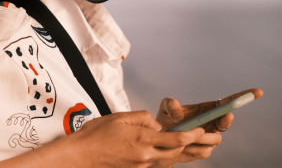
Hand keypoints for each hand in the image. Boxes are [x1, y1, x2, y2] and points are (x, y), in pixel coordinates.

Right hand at [71, 110, 205, 167]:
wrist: (80, 157)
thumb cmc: (96, 136)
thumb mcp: (119, 117)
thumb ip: (142, 118)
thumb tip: (156, 124)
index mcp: (143, 139)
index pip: (176, 139)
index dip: (193, 135)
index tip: (202, 130)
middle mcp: (145, 156)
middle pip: (176, 153)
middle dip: (188, 145)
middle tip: (195, 136)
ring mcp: (140, 166)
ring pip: (167, 160)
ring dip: (175, 152)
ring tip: (179, 142)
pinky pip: (155, 165)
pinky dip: (162, 158)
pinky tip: (159, 150)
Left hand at [153, 88, 263, 164]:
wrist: (159, 140)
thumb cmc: (165, 119)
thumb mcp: (164, 106)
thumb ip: (171, 104)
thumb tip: (179, 116)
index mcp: (208, 109)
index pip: (228, 103)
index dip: (242, 97)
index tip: (257, 92)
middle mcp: (212, 124)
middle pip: (226, 123)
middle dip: (225, 120)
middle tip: (223, 115)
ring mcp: (209, 139)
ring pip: (214, 139)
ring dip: (201, 136)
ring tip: (184, 133)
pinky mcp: (203, 152)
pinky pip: (202, 151)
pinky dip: (191, 147)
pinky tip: (180, 144)